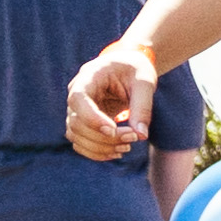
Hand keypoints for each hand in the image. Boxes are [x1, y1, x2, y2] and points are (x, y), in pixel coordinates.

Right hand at [65, 43, 159, 159]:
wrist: (128, 68)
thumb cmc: (136, 70)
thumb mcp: (145, 83)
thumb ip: (143, 107)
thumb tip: (141, 135)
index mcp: (89, 76)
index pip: (78, 99)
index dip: (92, 118)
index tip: (114, 129)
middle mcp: (76, 94)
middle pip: (77, 123)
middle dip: (104, 137)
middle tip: (133, 138)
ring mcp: (75, 110)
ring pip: (76, 137)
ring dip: (101, 148)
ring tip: (127, 147)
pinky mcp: (81, 123)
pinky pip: (80, 143)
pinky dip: (96, 152)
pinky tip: (116, 152)